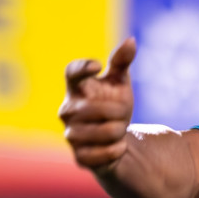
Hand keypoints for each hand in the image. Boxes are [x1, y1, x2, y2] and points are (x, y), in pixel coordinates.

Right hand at [60, 38, 136, 172]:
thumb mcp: (119, 83)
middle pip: (95, 108)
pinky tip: (119, 147)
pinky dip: (116, 150)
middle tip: (121, 114)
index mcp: (76, 88)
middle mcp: (67, 110)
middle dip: (117, 111)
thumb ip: (122, 62)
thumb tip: (131, 41)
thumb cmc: (113, 104)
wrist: (115, 139)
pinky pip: (101, 154)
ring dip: (118, 131)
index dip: (81, 68)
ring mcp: (70, 134)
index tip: (98, 66)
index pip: (71, 73)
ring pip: (102, 132)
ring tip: (117, 131)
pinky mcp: (79, 157)